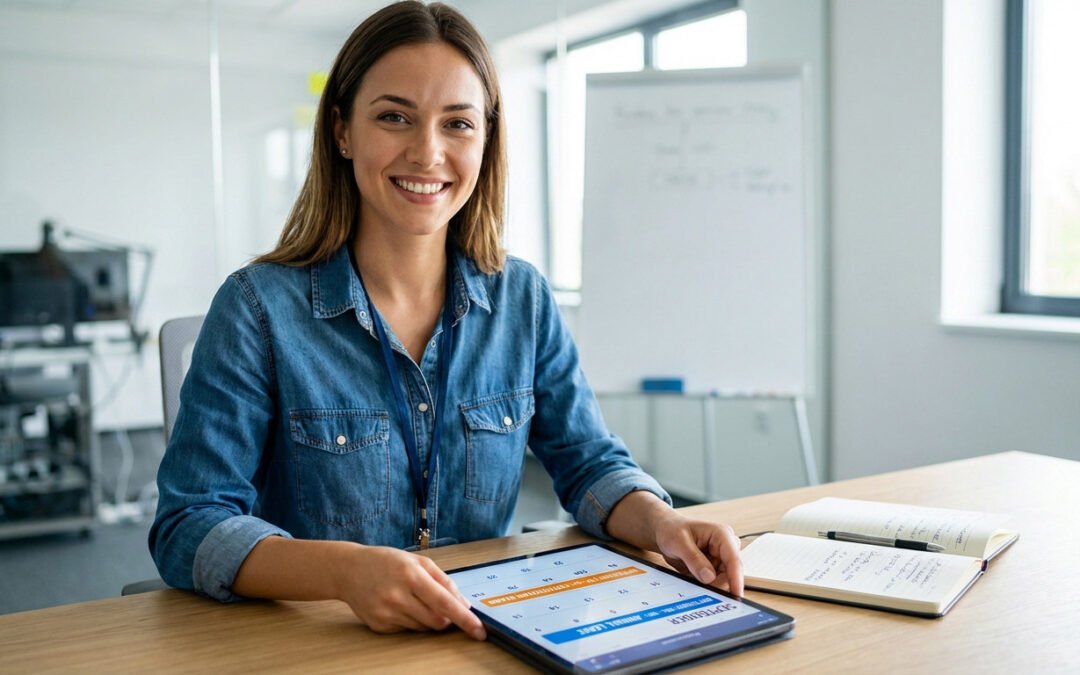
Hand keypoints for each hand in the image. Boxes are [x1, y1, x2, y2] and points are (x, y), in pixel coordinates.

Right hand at [335, 545, 485, 639]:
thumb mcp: (418, 561)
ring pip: (423, 628)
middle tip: (442, 606)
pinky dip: (411, 621)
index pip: (445, 603)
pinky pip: (407, 630)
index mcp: (411, 576)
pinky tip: (398, 605)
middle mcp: (398, 596)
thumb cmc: (386, 562)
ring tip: (413, 599)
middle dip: (447, 618)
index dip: (465, 619)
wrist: (349, 570)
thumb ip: (443, 581)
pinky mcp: (379, 626)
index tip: (480, 631)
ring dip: (428, 618)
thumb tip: (463, 604)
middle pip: (437, 621)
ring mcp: (387, 613)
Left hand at [605, 491, 743, 595]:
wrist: (665, 531)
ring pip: (722, 580)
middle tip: (697, 585)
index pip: (734, 559)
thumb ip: (694, 559)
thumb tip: (709, 577)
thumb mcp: (679, 542)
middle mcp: (725, 547)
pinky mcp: (714, 567)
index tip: (736, 595)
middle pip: (730, 574)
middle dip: (716, 584)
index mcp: (722, 535)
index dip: (736, 579)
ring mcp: (720, 558)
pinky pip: (713, 582)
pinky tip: (690, 575)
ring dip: (708, 584)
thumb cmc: (672, 529)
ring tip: (689, 574)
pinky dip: (703, 584)